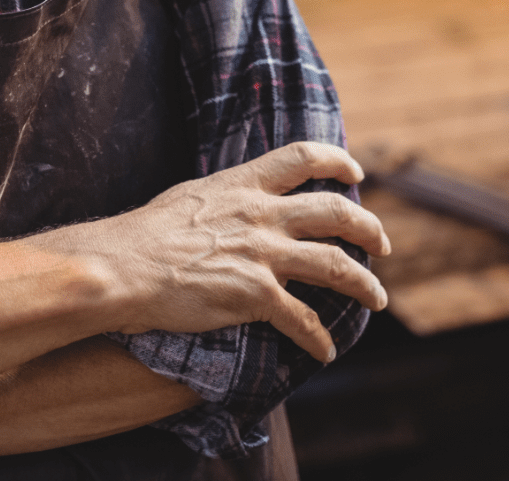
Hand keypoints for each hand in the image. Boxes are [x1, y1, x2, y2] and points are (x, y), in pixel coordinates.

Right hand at [92, 142, 389, 363]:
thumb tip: (235, 200)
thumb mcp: (192, 195)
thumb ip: (225, 197)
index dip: (337, 161)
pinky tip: (325, 351)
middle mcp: (261, 214)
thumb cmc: (146, 232)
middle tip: (382, 245)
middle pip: (335, 213)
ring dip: (365, 286)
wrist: (125, 265)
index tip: (355, 171)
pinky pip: (304, 320)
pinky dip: (320, 339)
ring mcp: (262, 254)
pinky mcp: (256, 295)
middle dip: (369, 229)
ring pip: (336, 265)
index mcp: (243, 184)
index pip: (303, 157)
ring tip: (377, 299)